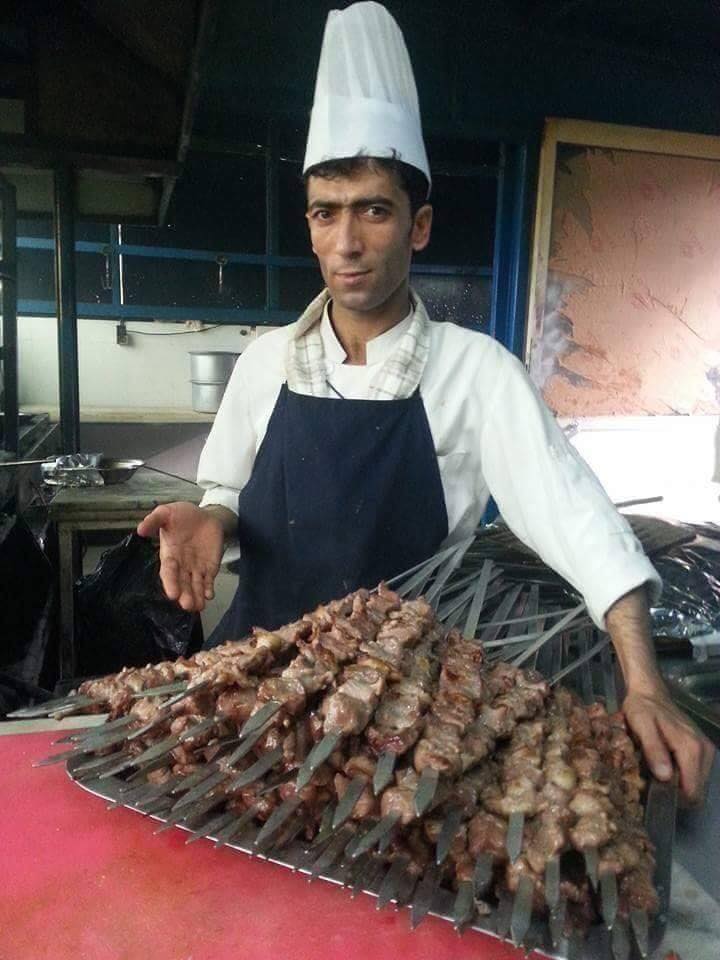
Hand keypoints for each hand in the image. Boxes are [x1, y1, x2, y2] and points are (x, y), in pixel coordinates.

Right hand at [137, 501, 224, 611]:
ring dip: (196, 596)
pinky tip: (209, 595)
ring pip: (195, 586)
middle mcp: (182, 565)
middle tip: (187, 605)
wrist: (204, 515)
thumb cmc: (182, 515)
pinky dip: (208, 589)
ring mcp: (196, 568)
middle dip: (185, 595)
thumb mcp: (166, 513)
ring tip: (197, 607)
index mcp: (169, 555)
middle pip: (182, 583)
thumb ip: (154, 520)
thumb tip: (140, 529)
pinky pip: (208, 581)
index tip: (172, 594)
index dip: (170, 583)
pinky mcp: (209, 567)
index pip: (169, 572)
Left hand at [622, 684, 714, 804]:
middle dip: (677, 792)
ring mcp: (706, 749)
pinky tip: (667, 767)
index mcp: (691, 748)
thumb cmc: (643, 709)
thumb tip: (666, 777)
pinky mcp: (703, 748)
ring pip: (698, 784)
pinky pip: (698, 773)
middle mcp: (704, 750)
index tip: (656, 791)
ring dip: (681, 784)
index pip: (692, 790)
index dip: (675, 797)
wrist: (650, 692)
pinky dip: (684, 776)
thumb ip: (654, 750)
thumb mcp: (641, 726)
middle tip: (655, 782)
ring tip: (660, 773)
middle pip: (697, 790)